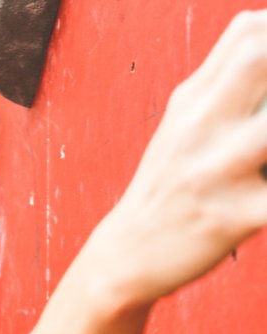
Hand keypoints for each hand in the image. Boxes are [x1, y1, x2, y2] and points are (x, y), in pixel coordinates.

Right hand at [97, 11, 266, 304]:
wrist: (127, 256)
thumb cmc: (165, 190)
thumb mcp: (181, 127)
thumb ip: (222, 86)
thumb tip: (265, 46)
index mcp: (190, 101)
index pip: (248, 32)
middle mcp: (200, 129)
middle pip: (258, 58)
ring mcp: (216, 173)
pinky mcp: (233, 218)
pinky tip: (265, 193)